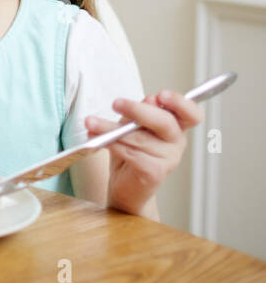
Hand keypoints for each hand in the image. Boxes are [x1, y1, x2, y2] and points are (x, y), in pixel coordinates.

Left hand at [85, 90, 202, 215]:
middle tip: (115, 103)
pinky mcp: (154, 172)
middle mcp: (177, 143)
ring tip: (91, 123)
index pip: (191, 114)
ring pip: (139, 137)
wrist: (124, 187)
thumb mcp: (131, 125)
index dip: (181, 103)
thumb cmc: (129, 152)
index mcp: (176, 127)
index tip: (161, 95)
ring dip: (111, 128)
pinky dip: (112, 144)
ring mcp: (168, 159)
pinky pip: (131, 153)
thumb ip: (138, 113)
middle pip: (165, 122)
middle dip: (138, 110)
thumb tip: (150, 99)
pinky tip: (98, 140)